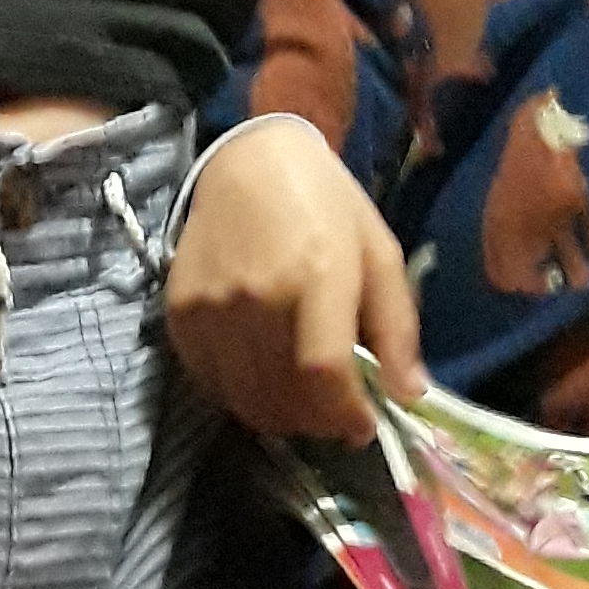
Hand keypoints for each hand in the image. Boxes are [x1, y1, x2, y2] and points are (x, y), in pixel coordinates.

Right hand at [164, 119, 423, 444]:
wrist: (250, 161)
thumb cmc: (325, 204)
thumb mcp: (379, 250)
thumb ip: (396, 325)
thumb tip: (409, 395)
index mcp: (317, 272)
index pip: (324, 372)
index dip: (345, 415)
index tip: (363, 427)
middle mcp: (259, 294)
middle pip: (283, 397)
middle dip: (318, 423)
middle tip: (334, 414)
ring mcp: (213, 306)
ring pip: (245, 401)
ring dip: (280, 417)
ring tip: (302, 403)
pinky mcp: (180, 312)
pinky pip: (210, 384)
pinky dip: (239, 397)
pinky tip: (262, 378)